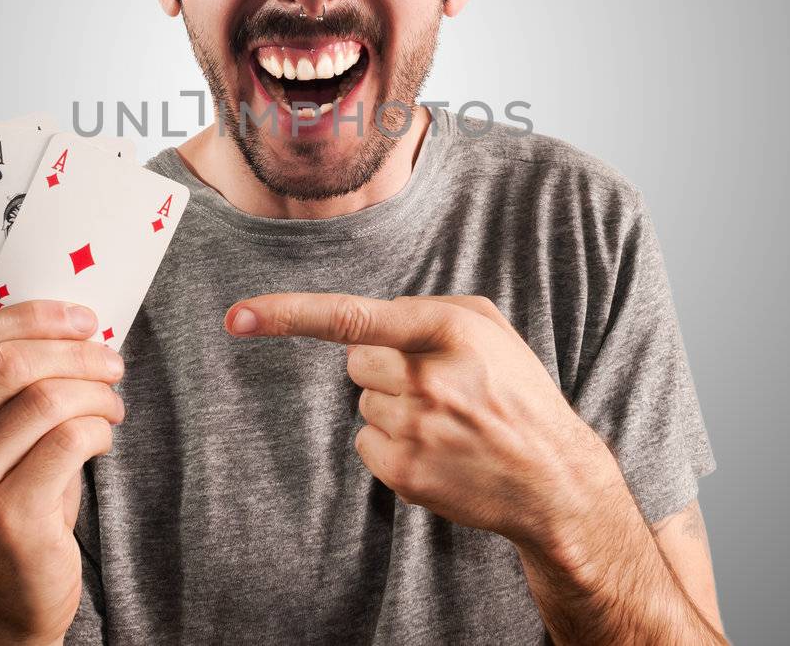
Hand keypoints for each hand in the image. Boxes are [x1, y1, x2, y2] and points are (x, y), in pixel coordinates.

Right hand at [0, 300, 126, 645]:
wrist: (2, 606)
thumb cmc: (2, 512)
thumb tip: (65, 324)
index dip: (34, 318)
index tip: (81, 319)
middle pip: (8, 365)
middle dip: (73, 352)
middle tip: (110, 361)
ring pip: (45, 400)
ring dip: (95, 392)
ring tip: (111, 405)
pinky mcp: (7, 518)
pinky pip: (68, 441)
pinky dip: (98, 430)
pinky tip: (102, 440)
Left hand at [224, 292, 620, 548]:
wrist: (552, 479)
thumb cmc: (515, 391)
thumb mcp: (487, 328)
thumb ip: (426, 310)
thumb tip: (365, 322)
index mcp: (447, 330)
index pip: (353, 318)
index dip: (289, 314)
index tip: (237, 315)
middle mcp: (428, 378)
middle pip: (357, 363)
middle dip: (384, 369)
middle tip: (437, 387)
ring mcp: (415, 430)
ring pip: (364, 405)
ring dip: (394, 409)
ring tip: (448, 422)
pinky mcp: (406, 473)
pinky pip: (366, 445)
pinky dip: (392, 446)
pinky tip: (437, 451)